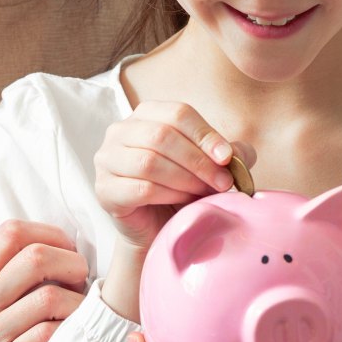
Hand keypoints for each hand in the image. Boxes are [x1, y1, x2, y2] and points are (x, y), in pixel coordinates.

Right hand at [0, 221, 89, 341]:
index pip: (11, 233)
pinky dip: (68, 329)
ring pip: (48, 298)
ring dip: (77, 300)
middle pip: (35, 259)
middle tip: (80, 276)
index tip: (67, 247)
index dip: (50, 233)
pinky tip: (70, 331)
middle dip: (71, 262)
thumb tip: (12, 232)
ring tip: (80, 306)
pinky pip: (47, 337)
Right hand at [94, 100, 255, 250]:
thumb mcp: (210, 166)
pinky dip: (169, 195)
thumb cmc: (183, 190)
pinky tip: (183, 202)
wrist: (157, 228)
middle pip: (162, 136)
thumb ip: (229, 153)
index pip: (178, 113)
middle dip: (199, 161)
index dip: (206, 135)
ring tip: (204, 193)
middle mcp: (120, 131)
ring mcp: (107, 159)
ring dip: (185, 179)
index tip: (227, 158)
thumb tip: (237, 153)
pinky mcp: (104, 189)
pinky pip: (140, 188)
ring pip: (150, 162)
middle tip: (222, 183)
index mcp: (147, 114)